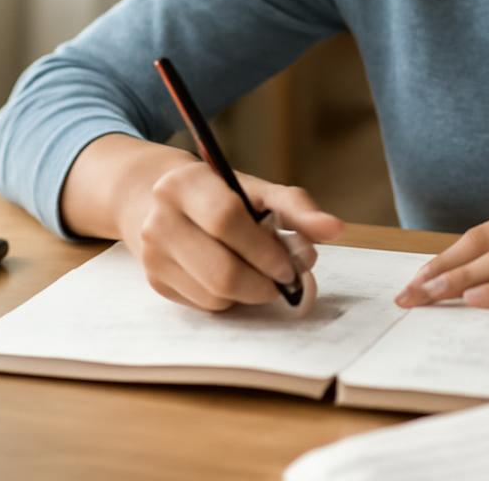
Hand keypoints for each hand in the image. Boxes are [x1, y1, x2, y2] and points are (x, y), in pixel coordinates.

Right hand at [120, 161, 344, 311]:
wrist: (156, 199)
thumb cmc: (219, 193)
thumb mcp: (255, 190)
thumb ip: (297, 207)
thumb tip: (335, 229)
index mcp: (185, 184)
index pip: (226, 220)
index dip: (264, 249)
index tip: (289, 264)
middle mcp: (160, 219)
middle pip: (220, 270)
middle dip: (263, 283)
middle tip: (284, 280)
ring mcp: (153, 254)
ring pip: (215, 294)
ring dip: (250, 293)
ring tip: (262, 275)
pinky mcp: (155, 281)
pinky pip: (205, 305)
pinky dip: (230, 298)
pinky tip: (236, 277)